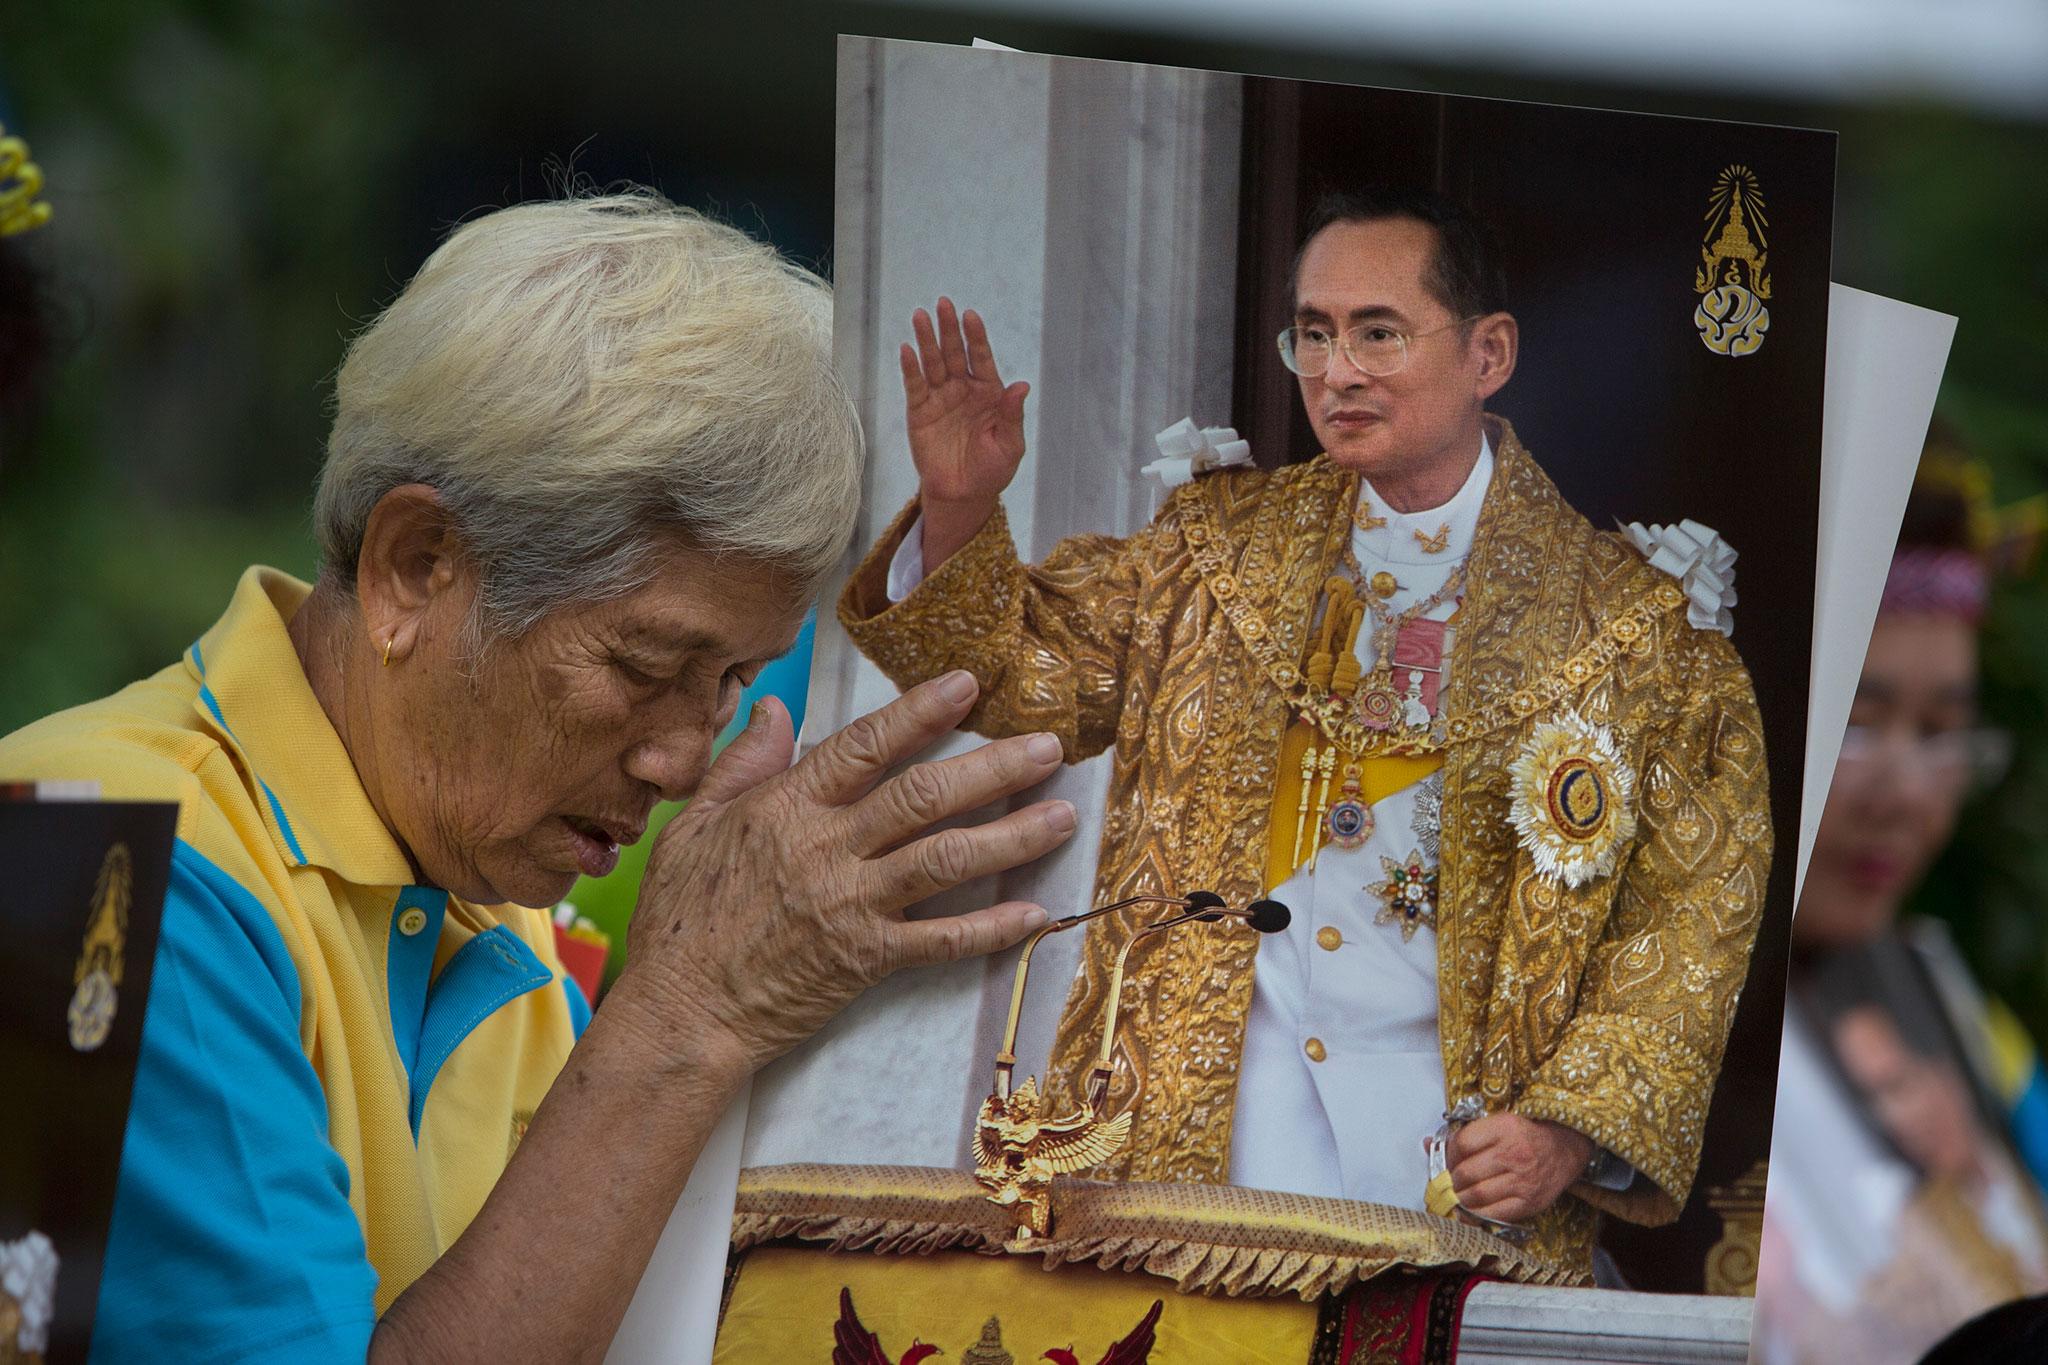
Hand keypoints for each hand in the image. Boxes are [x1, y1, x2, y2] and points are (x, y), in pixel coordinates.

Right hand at [619, 671, 1074, 1073]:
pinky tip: (1037, 912)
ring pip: (947, 859)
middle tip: (1049, 748)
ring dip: (1012, 837)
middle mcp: (827, 849)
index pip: (864, 746)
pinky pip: (943, 941)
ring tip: (1063, 817)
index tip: (968, 685)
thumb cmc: (681, 921)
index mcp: (786, 808)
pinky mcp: (867, 960)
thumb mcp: (692, 827)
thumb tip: (777, 708)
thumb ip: (742, 764)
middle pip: (924, 796)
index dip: (919, 712)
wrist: (680, 1014)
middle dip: (994, 767)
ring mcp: (851, 905)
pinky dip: (993, 927)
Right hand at [901, 297, 1028, 566]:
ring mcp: (941, 398)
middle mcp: (964, 389)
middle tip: (944, 304)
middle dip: (949, 329)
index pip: (982, 358)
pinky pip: (915, 385)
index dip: (977, 337)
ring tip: (921, 316)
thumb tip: (1022, 386)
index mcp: (989, 393)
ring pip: (933, 363)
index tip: (971, 316)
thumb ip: (1012, 415)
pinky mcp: (920, 411)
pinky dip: (911, 368)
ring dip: (927, 340)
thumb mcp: (1010, 445)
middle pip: (956, 353)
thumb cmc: (992, 469)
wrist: (964, 494)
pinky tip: (907, 349)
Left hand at [1446, 1112, 1595, 1223]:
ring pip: (1476, 1196)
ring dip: (1460, 1199)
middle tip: (1449, 1182)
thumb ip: (1465, 1135)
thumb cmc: (1526, 1136)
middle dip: (1451, 1181)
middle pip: (1465, 1173)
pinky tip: (1470, 1211)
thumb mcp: (1498, 1124)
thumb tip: (1428, 1144)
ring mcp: (1522, 1180)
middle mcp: (1514, 1153)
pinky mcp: (1529, 1202)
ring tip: (1458, 1196)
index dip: (1447, 1154)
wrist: (1564, 1149)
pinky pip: (1494, 1214)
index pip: (1461, 1144)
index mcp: (1504, 1128)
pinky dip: (1476, 1215)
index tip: (1447, 1160)